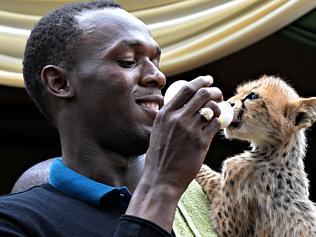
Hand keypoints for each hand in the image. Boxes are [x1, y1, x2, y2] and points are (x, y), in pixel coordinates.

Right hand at [126, 76, 221, 231]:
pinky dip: (220, 121)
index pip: (186, 89)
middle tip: (218, 94)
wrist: (161, 178)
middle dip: (214, 91)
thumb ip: (169, 117)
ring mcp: (189, 130)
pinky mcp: (200, 142)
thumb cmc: (159, 155)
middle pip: (202, 95)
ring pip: (211, 109)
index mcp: (165, 114)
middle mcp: (177, 118)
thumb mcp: (158, 130)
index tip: (208, 80)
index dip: (200, 81)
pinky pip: (215, 124)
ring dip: (219, 106)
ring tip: (219, 110)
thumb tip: (183, 105)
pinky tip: (218, 124)